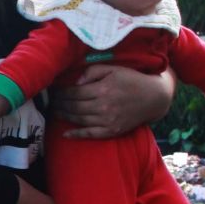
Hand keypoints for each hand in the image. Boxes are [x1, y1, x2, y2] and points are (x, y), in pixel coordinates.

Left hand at [51, 64, 173, 138]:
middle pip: (74, 106)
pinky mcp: (112, 131)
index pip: (75, 92)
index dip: (62, 92)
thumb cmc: (131, 80)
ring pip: (79, 119)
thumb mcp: (113, 69)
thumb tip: (75, 83)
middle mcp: (104, 106)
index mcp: (103, 89)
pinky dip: (77, 134)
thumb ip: (92, 72)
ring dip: (64, 116)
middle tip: (51, 101)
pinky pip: (90, 134)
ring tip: (54, 111)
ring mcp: (107, 121)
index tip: (54, 90)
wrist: (153, 98)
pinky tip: (65, 134)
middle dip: (60, 103)